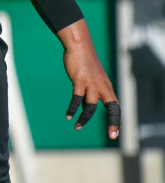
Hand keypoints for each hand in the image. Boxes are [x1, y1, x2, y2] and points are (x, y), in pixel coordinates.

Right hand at [58, 19, 120, 138]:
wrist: (79, 46)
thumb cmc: (85, 61)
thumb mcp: (93, 77)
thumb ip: (92, 90)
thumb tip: (86, 103)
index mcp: (106, 87)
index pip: (115, 107)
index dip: (116, 120)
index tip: (114, 133)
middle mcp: (102, 87)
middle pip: (112, 108)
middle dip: (113, 123)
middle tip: (112, 136)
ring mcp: (91, 84)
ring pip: (91, 106)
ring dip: (84, 119)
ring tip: (77, 126)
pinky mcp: (80, 81)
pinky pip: (76, 99)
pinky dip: (72, 109)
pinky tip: (68, 115)